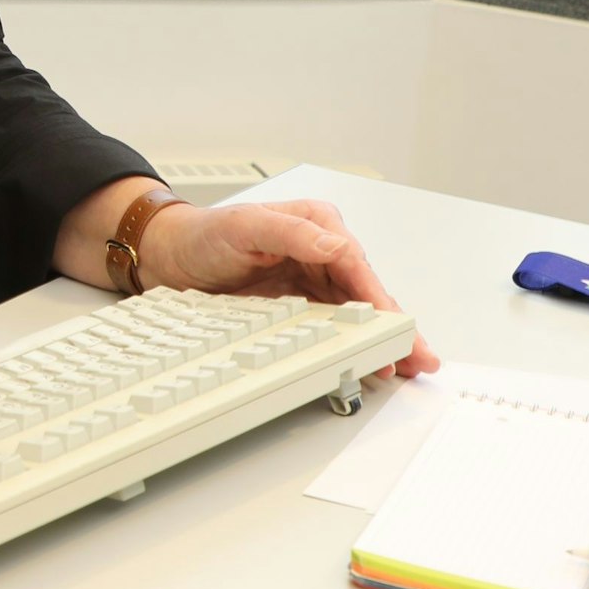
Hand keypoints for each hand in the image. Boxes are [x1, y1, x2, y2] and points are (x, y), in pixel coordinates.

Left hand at [140, 197, 438, 379]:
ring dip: (381, 338)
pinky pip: (334, 324)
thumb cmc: (204, 234)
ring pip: (357, 312)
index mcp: (315, 224)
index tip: (393, 324)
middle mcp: (320, 250)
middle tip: (418, 355)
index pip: (355, 263)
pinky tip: (371, 359)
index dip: (377, 297)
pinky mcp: (300, 303)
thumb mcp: (242, 227)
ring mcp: (312, 278)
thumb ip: (287, 233)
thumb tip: (334, 244)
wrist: (171, 256)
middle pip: (366, 292)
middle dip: (393, 324)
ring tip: (405, 364)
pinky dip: (355, 343)